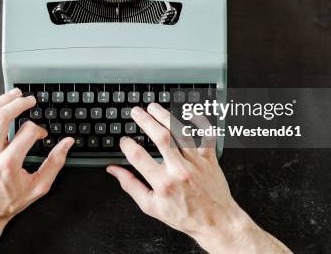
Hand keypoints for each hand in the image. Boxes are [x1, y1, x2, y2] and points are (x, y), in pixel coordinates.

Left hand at [0, 89, 73, 253]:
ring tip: (13, 94)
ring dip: (1, 100)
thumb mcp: (37, 187)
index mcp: (8, 164)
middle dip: (19, 103)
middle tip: (29, 99)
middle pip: (2, 116)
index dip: (39, 130)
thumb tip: (67, 143)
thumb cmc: (7, 202)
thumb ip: (55, 163)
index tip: (42, 134)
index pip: (27, 132)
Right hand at [107, 103, 290, 253]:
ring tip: (154, 108)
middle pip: (160, 137)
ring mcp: (196, 162)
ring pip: (180, 133)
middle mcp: (179, 170)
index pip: (139, 157)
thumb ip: (131, 186)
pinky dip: (200, 122)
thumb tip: (114, 171)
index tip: (124, 140)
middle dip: (145, 121)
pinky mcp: (209, 159)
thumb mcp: (151, 207)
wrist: (216, 222)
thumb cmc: (185, 216)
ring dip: (165, 116)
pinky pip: (206, 136)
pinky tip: (189, 113)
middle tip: (136, 112)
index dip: (127, 145)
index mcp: (163, 183)